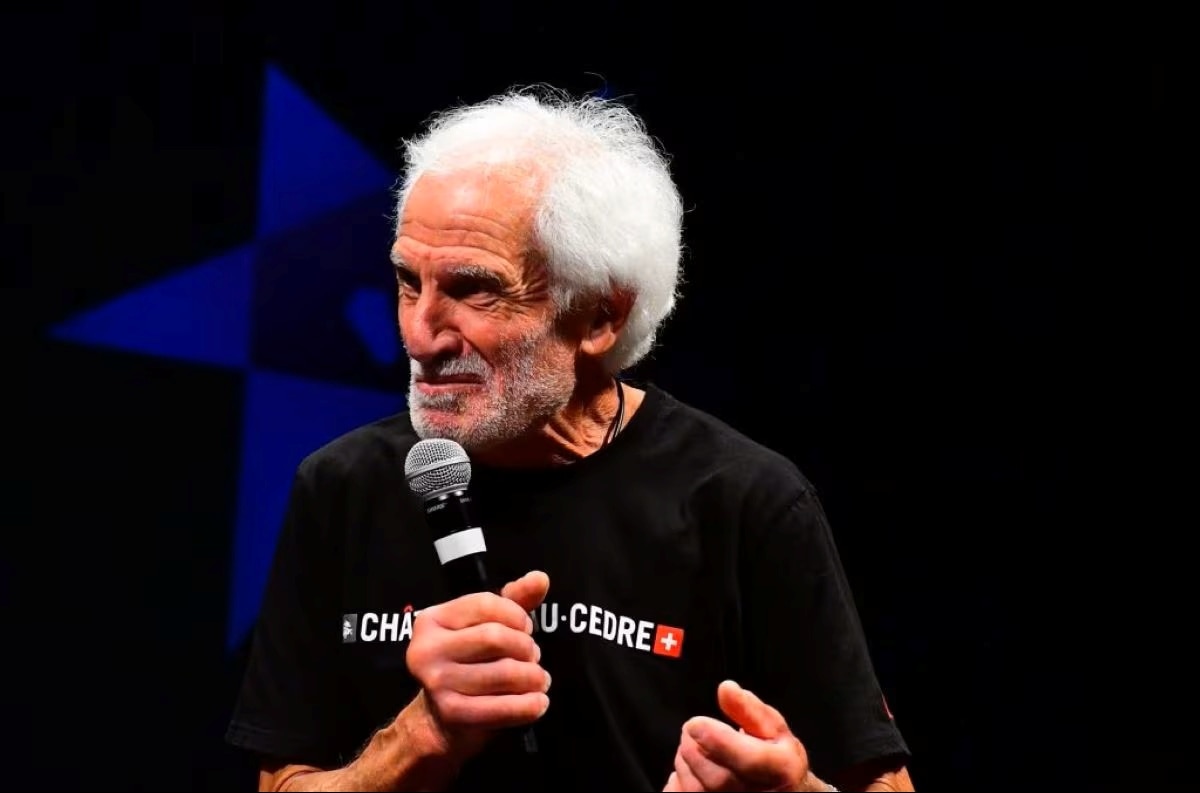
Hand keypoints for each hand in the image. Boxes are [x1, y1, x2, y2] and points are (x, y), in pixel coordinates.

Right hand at [405, 571, 551, 758]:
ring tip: (538, 679)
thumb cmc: (468, 663)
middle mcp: (427, 649)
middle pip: (495, 637)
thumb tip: (540, 578)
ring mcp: (437, 683)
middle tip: (533, 656)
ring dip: (533, 677)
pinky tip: (538, 701)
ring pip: (505, 672)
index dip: (516, 615)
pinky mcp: (452, 714)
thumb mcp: (485, 626)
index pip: (485, 603)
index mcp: (432, 620)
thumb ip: (514, 600)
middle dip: (526, 647)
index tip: (525, 628)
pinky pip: (505, 707)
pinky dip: (530, 705)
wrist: (440, 719)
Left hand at [664, 680, 819, 791]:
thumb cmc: (777, 759)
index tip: (695, 723)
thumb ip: (749, 709)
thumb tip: (725, 688)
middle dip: (693, 744)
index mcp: (780, 770)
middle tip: (695, 730)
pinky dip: (678, 780)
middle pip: (713, 774)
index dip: (715, 738)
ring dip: (685, 761)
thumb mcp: (774, 730)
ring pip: (693, 786)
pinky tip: (691, 771)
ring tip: (699, 749)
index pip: (746, 759)